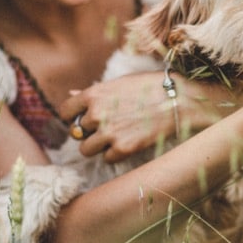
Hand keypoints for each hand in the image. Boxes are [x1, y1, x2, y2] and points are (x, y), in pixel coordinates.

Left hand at [59, 72, 180, 162]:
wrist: (177, 100)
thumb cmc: (150, 87)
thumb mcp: (119, 83)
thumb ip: (95, 92)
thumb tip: (71, 95)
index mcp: (94, 95)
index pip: (65, 112)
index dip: (72, 117)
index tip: (81, 119)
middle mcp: (97, 114)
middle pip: (76, 133)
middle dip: (88, 132)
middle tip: (106, 128)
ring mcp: (109, 133)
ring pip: (86, 150)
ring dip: (97, 146)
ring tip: (114, 138)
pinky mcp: (123, 149)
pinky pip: (106, 159)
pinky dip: (114, 154)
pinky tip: (128, 143)